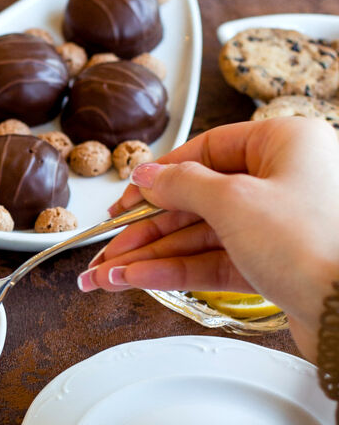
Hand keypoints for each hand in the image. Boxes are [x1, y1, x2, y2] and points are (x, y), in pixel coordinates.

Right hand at [76, 118, 338, 360]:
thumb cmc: (318, 244)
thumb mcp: (235, 200)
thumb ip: (181, 184)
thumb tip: (148, 174)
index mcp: (285, 144)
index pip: (207, 150)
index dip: (160, 175)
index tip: (127, 197)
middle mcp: (285, 181)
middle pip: (198, 199)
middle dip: (145, 229)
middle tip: (106, 246)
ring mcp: (281, 227)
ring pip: (201, 236)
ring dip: (150, 256)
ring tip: (108, 274)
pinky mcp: (277, 267)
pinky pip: (214, 263)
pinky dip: (173, 272)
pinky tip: (137, 280)